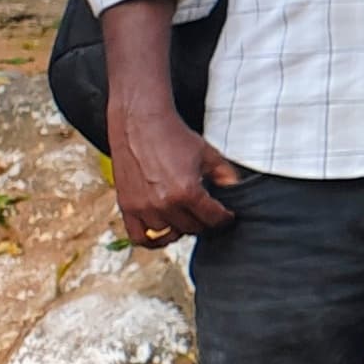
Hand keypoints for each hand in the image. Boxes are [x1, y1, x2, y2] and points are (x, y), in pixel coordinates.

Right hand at [107, 90, 240, 242]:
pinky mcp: (127, 206)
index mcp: (187, 191)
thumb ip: (226, 174)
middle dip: (204, 222)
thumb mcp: (208, 153)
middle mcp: (163, 203)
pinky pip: (139, 237)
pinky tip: (163, 232)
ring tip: (187, 218)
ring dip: (180, 228)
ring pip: (169, 233)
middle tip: (207, 214)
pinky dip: (152, 239)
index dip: (224, 218)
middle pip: (192, 228)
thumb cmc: (173, 136)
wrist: (140, 124)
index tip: (227, 216)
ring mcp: (143, 207)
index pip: (213, 218)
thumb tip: (236, 190)